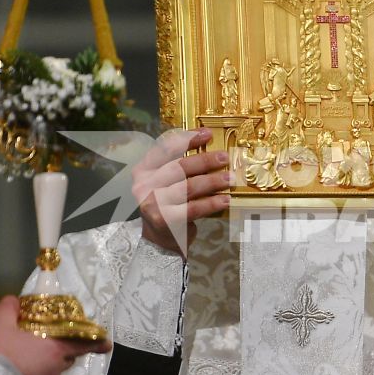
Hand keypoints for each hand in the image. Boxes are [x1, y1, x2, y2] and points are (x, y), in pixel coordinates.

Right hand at [0, 293, 110, 374]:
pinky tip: (10, 373)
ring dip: (38, 362)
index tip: (107, 343)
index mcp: (55, 348)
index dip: (97, 341)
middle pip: (64, 354)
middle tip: (31, 342)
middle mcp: (57, 368)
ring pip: (50, 369)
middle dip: (52, 347)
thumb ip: (9, 310)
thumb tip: (14, 302)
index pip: (86, 342)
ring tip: (14, 358)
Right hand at [135, 128, 232, 257]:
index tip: (208, 134)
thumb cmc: (167, 206)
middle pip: (179, 167)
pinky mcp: (165, 220)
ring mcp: (154, 203)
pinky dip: (212, 203)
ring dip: (213, 181)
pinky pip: (194, 208)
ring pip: (188, 187)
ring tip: (230, 178)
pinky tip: (225, 200)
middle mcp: (144, 185)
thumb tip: (212, 151)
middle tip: (225, 158)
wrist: (158, 241)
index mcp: (144, 170)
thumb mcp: (166, 183)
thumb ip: (180, 168)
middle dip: (205, 160)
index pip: (165, 148)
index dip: (187, 138)